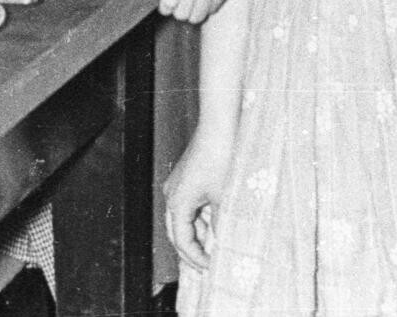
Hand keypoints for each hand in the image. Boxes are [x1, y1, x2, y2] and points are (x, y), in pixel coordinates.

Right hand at [134, 0, 239, 22]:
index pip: (217, 3)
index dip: (204, 8)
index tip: (195, 8)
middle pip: (201, 8)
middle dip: (189, 14)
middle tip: (181, 13)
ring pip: (185, 5)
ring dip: (177, 11)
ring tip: (171, 9)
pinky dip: (167, 3)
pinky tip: (164, 3)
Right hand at [163, 130, 232, 272]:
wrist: (220, 127)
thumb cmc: (221, 159)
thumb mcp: (223, 198)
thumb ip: (220, 225)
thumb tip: (221, 247)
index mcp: (177, 202)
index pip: (181, 240)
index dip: (195, 257)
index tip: (210, 267)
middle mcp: (172, 195)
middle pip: (176, 232)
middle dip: (191, 251)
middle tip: (206, 266)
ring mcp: (178, 185)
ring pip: (183, 219)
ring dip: (197, 234)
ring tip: (214, 249)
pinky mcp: (187, 178)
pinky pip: (190, 206)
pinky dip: (201, 219)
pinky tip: (216, 225)